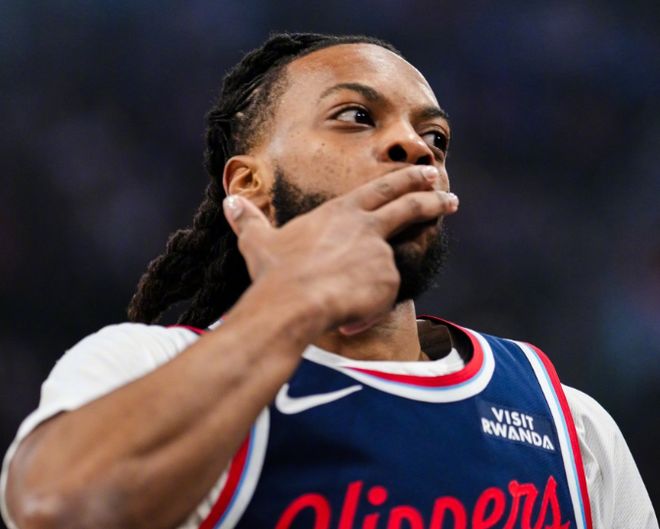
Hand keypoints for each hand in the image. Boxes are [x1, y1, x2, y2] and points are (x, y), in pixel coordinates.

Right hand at [223, 165, 458, 333]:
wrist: (293, 303)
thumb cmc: (275, 272)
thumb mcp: (259, 242)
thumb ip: (248, 221)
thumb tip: (229, 202)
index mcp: (342, 211)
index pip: (383, 188)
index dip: (408, 179)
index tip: (428, 173)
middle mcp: (367, 227)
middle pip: (410, 207)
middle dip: (434, 200)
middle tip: (450, 198)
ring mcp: (380, 254)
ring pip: (388, 266)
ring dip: (384, 275)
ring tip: (366, 286)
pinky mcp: (387, 282)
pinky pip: (380, 298)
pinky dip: (366, 307)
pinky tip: (347, 317)